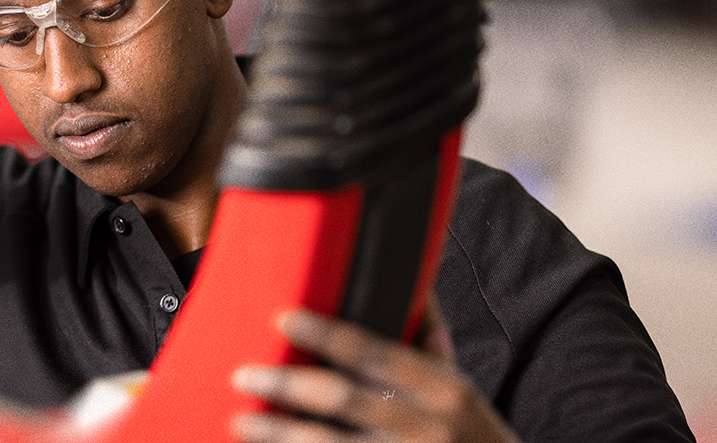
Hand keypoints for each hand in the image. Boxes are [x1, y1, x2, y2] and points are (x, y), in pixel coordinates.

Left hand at [229, 306, 520, 442]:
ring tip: (242, 421)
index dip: (326, 335)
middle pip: (342, 399)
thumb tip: (413, 288)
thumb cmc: (473, 437)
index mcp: (444, 389)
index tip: (283, 318)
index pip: (374, 353)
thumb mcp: (463, 391)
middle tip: (242, 375)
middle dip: (287, 385)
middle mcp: (427, 425)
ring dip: (280, 433)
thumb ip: (430, 344)